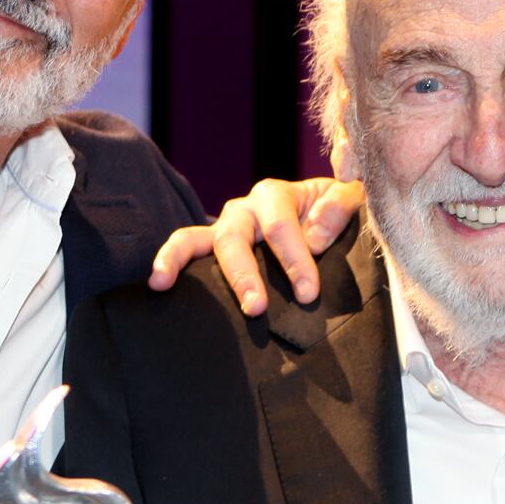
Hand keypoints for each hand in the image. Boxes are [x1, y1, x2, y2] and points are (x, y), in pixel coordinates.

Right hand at [149, 177, 365, 314]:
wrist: (319, 217)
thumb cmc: (332, 212)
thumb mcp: (347, 199)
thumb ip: (340, 207)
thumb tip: (315, 234)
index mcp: (276, 195)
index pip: (282, 227)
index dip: (295, 260)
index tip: (308, 293)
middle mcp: (244, 209)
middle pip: (235, 238)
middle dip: (244, 274)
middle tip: (255, 308)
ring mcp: (224, 228)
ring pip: (196, 239)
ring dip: (182, 261)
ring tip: (163, 282)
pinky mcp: (213, 248)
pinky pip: (185, 249)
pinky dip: (168, 262)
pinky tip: (156, 284)